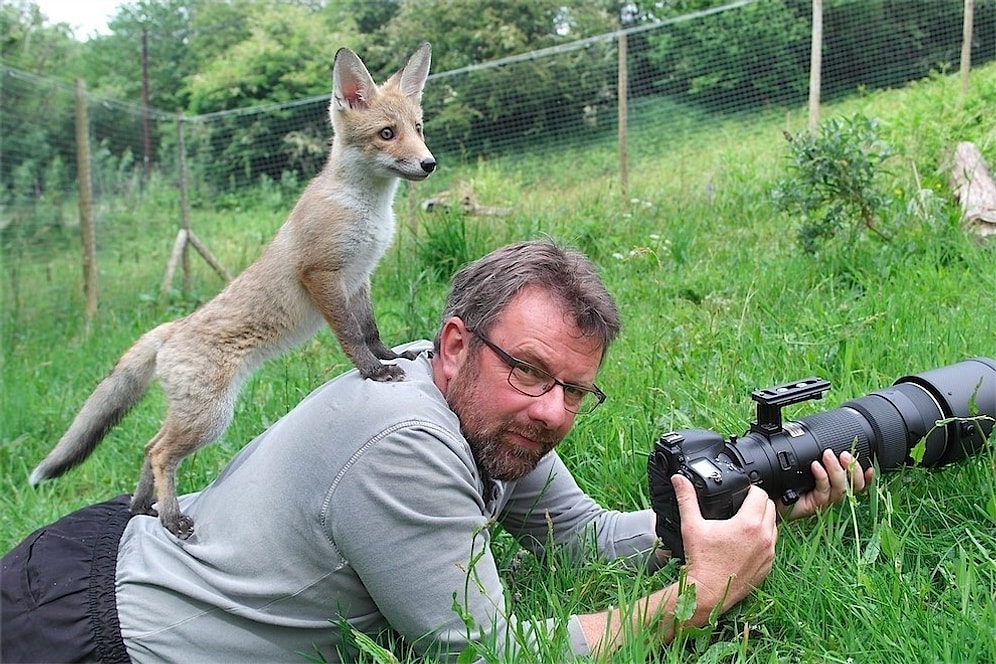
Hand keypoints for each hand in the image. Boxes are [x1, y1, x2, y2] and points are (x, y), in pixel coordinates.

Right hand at [673, 474, 775, 616]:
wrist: (709, 593)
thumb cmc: (702, 562)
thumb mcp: (692, 525)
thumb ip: (687, 498)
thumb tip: (679, 479)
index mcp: (748, 524)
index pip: (760, 494)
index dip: (750, 489)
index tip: (741, 492)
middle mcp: (763, 537)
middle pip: (770, 508)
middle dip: (758, 503)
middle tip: (741, 505)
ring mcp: (768, 553)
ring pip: (773, 526)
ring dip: (762, 521)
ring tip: (744, 522)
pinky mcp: (768, 566)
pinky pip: (772, 546)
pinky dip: (763, 540)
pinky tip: (746, 542)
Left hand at [777, 449, 873, 519]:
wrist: (769, 496)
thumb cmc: (783, 480)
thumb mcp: (800, 464)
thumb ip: (811, 452)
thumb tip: (807, 430)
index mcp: (833, 484)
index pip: (856, 482)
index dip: (866, 476)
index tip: (869, 466)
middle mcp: (831, 493)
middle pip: (854, 486)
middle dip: (854, 469)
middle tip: (844, 454)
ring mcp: (823, 500)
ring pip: (841, 488)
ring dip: (837, 470)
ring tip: (827, 455)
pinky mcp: (813, 505)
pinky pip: (823, 491)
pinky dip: (822, 477)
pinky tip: (815, 466)